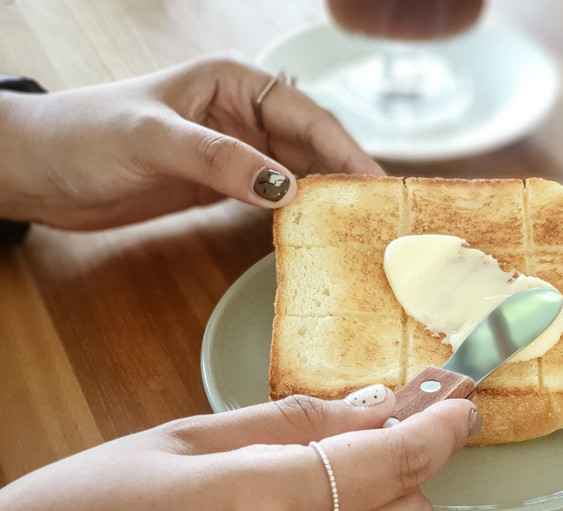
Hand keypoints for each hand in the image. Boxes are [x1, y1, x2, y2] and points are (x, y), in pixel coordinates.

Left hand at [0, 54, 383, 229]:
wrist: (40, 171)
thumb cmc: (85, 134)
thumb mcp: (153, 139)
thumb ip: (219, 159)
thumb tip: (285, 188)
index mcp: (235, 82)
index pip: (308, 116)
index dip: (348, 151)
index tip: (379, 187)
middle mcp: (245, 114)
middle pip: (314, 147)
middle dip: (348, 178)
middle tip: (383, 218)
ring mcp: (237, 151)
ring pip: (300, 174)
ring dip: (328, 200)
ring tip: (362, 230)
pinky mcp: (225, 184)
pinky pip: (274, 198)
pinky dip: (297, 216)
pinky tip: (317, 235)